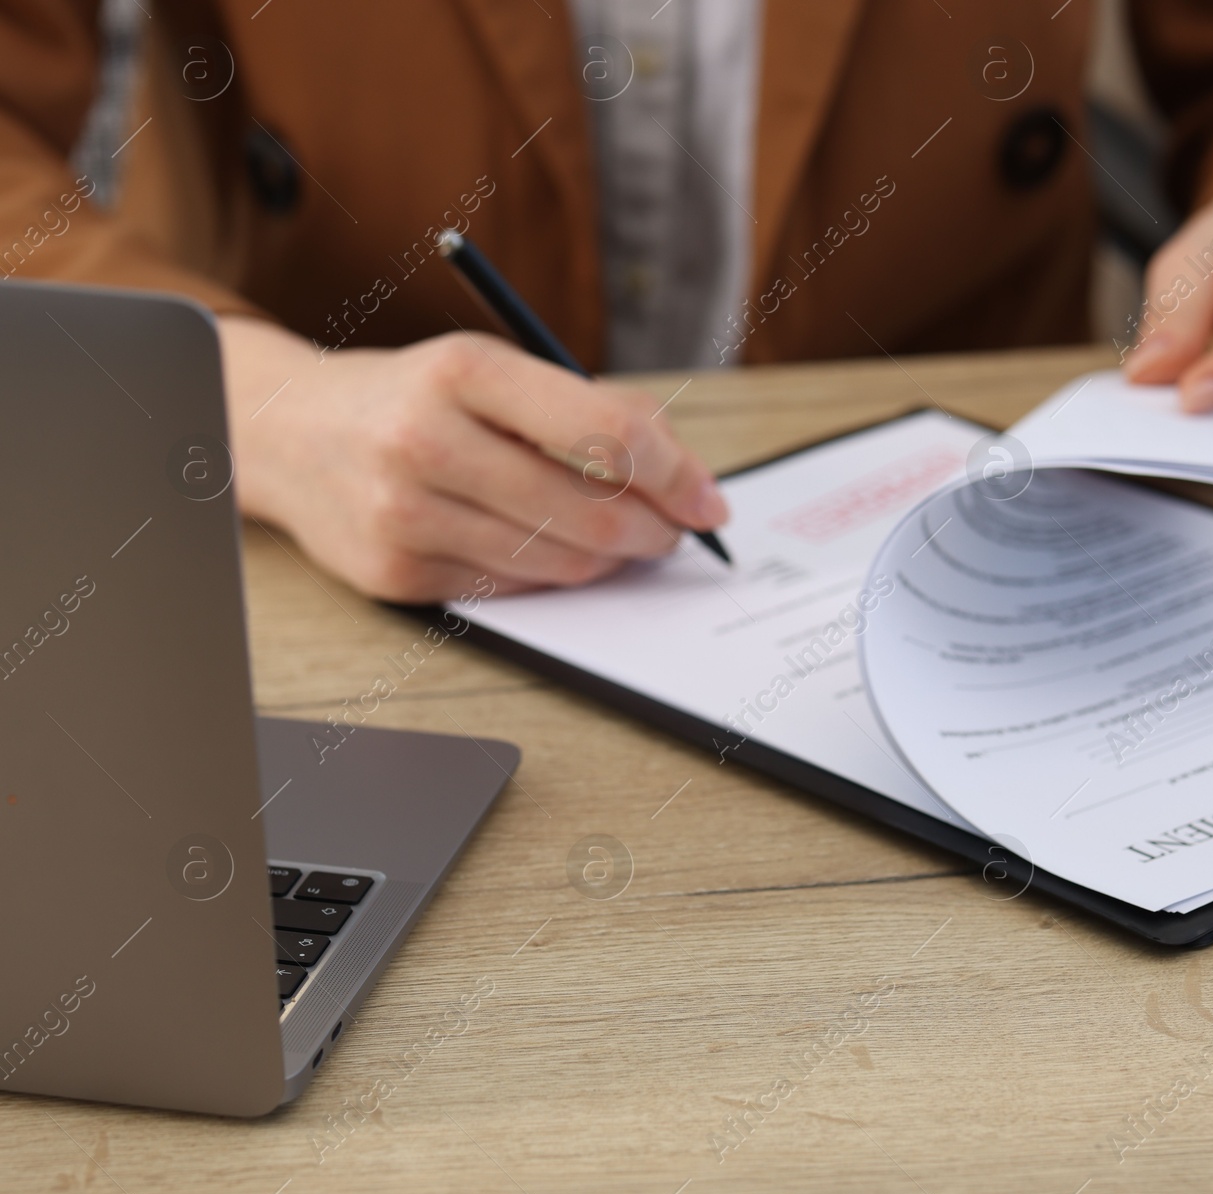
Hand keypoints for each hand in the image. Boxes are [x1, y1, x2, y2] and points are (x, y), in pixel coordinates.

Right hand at [221, 317, 727, 601]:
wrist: (289, 433)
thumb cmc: (416, 397)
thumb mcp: (493, 369)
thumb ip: (589, 409)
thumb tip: (685, 476)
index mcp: (464, 371)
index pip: (607, 434)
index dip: (676, 475)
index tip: (708, 500)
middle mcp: (426, 441)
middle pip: (591, 514)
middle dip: (654, 531)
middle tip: (673, 531)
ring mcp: (404, 515)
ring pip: (559, 565)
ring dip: (609, 560)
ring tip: (620, 540)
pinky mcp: (395, 576)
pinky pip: (513, 590)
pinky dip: (550, 576)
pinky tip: (551, 551)